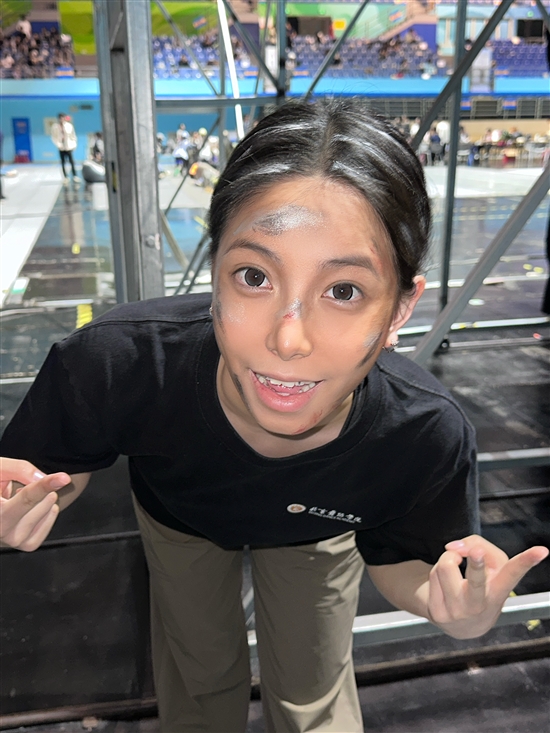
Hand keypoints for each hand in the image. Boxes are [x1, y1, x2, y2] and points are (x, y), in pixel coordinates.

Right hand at [0, 457, 69, 551]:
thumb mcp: (0, 469)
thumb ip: (19, 470)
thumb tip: (41, 478)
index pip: (25, 498)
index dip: (45, 485)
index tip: (64, 478)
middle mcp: (0, 529)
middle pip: (34, 510)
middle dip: (44, 493)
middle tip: (46, 482)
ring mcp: (11, 540)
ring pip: (40, 523)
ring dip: (46, 504)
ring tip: (38, 494)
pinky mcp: (22, 544)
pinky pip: (42, 533)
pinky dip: (48, 518)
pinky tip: (44, 507)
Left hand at [427, 534, 548, 638]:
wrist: (460, 624)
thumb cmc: (478, 586)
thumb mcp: (486, 567)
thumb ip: (476, 544)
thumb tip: (454, 547)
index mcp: (499, 591)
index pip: (514, 574)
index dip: (527, 561)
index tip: (542, 550)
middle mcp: (481, 604)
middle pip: (476, 579)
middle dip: (477, 563)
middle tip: (478, 552)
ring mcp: (458, 612)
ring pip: (446, 564)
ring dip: (447, 559)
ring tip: (454, 571)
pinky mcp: (438, 614)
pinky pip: (432, 575)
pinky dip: (436, 573)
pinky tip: (443, 586)